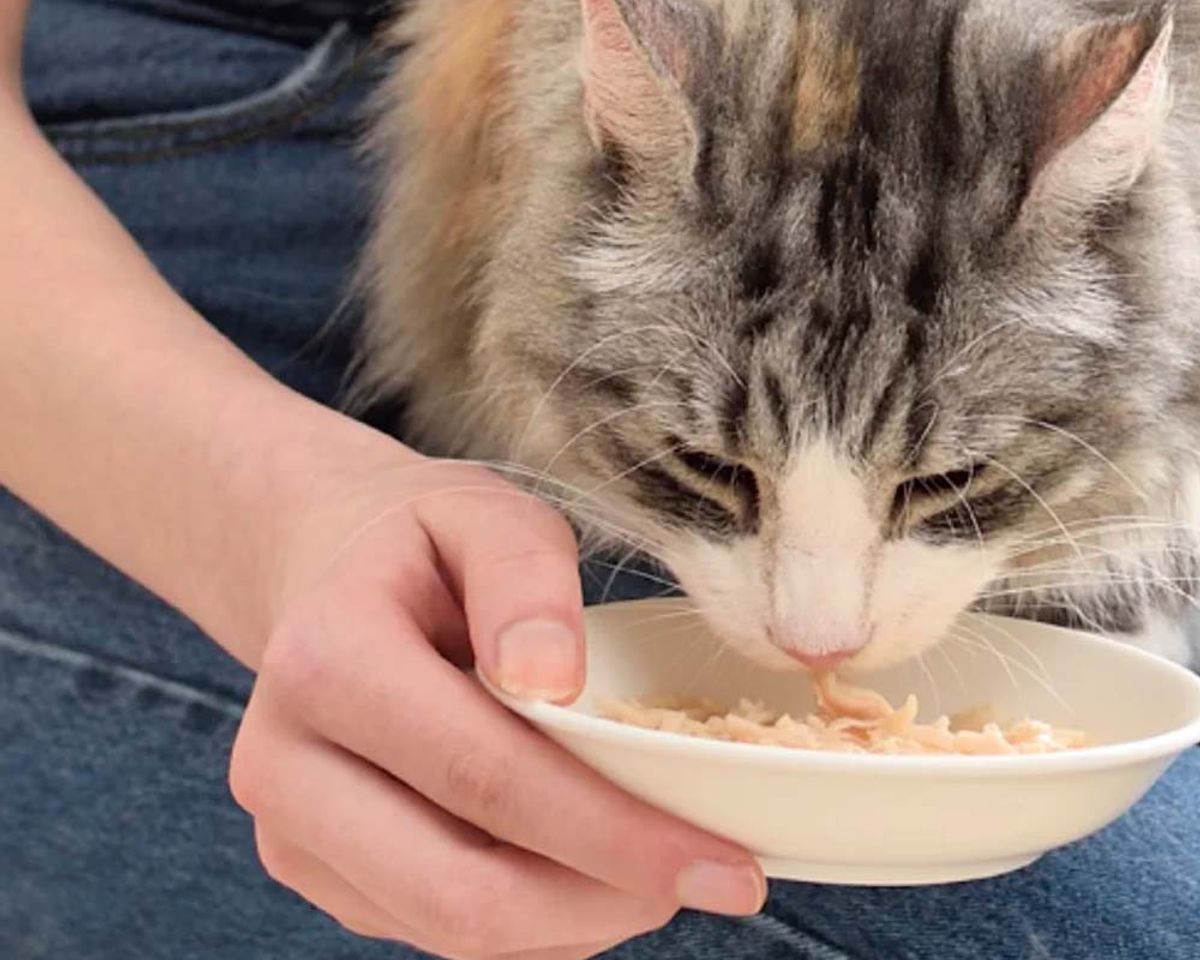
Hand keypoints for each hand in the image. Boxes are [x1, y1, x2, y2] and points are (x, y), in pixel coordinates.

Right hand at [228, 429, 765, 958]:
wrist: (332, 576)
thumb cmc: (425, 545)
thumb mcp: (485, 515)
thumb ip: (523, 576)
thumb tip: (551, 680)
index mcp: (324, 661)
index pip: (481, 774)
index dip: (609, 830)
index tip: (721, 860)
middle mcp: (282, 765)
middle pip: (461, 888)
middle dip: (604, 897)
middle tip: (715, 880)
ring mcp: (290, 833)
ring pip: (452, 931)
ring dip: (577, 915)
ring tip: (662, 866)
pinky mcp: (315, 870)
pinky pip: (436, 930)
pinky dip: (533, 916)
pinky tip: (590, 865)